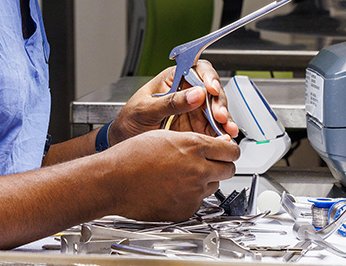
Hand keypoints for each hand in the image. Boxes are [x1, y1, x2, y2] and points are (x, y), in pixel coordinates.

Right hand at [106, 129, 239, 221]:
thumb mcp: (166, 135)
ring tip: (185, 174)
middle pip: (229, 168)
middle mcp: (198, 170)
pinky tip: (175, 187)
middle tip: (212, 162)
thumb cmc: (133, 156)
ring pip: (214, 185)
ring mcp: (193, 192)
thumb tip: (212, 144)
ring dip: (206, 179)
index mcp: (194, 146)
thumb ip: (192, 140)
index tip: (228, 150)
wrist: (114, 180)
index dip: (230, 149)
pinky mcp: (186, 209)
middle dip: (223, 164)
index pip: (231, 149)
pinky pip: (199, 201)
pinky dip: (192, 195)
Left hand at [110, 60, 238, 144]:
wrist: (122, 144)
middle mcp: (186, 93)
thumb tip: (196, 93)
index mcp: (173, 80)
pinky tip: (224, 139)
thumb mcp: (145, 110)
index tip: (211, 88)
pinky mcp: (196, 130)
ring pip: (216, 111)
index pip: (197, 70)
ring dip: (225, 120)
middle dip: (219, 102)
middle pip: (212, 91)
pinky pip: (214, 130)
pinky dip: (221, 135)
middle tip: (219, 116)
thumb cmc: (129, 121)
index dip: (208, 76)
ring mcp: (193, 112)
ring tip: (227, 131)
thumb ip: (170, 102)